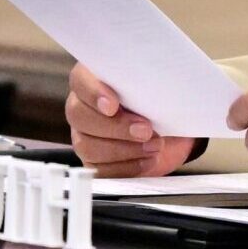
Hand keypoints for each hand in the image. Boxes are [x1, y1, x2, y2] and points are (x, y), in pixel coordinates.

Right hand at [66, 64, 196, 177]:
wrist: (168, 131)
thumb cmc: (156, 102)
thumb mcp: (155, 87)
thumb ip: (147, 83)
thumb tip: (159, 85)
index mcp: (92, 79)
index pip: (80, 81)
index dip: (94, 93)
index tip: (113, 105)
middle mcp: (82, 106)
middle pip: (79, 115)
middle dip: (116, 126)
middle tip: (145, 130)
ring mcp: (84, 135)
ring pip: (87, 145)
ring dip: (124, 149)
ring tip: (154, 146)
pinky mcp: (93, 161)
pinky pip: (99, 169)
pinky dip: (126, 167)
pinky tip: (147, 160)